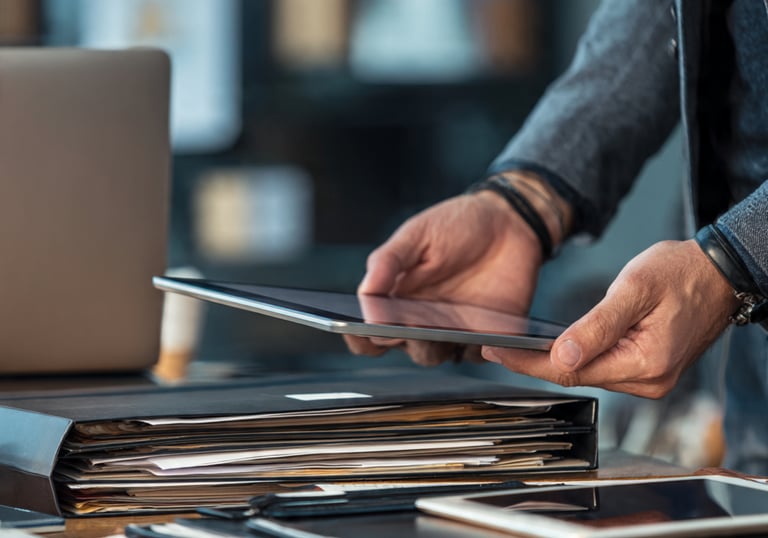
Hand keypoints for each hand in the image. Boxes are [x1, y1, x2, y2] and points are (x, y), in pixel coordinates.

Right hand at [345, 190, 543, 364]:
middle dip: (402, 339)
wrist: (509, 222)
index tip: (360, 329)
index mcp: (395, 299)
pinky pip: (479, 355)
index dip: (359, 337)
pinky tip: (481, 333)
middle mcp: (420, 321)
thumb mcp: (417, 234)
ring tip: (441, 329)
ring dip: (434, 346)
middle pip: (402, 348)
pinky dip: (478, 349)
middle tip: (406, 324)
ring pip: (436, 356)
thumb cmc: (456, 225)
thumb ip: (388, 262)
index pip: (367, 333)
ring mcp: (453, 331)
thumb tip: (364, 295)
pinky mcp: (487, 335)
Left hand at [482, 239, 739, 397]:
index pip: (571, 370)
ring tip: (516, 348)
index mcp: (645, 363)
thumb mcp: (634, 289)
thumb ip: (596, 325)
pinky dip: (577, 359)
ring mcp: (650, 379)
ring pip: (589, 374)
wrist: (719, 273)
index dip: (529, 362)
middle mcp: (649, 381)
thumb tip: (562, 355)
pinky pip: (604, 369)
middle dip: (534, 363)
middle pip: (576, 377)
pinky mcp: (649, 370)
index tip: (496, 350)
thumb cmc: (681, 273)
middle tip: (495, 348)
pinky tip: (554, 349)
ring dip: (553, 362)